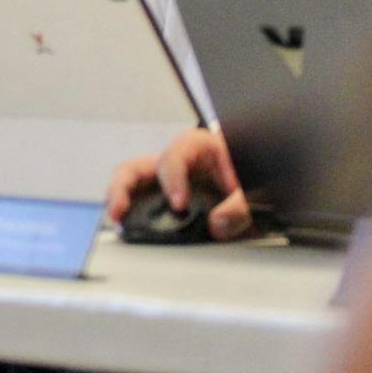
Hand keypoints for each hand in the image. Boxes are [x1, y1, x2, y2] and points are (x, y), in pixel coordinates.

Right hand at [105, 127, 252, 240]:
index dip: (172, 180)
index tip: (178, 203)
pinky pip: (138, 201)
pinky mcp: (162, 199)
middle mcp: (174, 162)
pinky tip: (127, 226)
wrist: (255, 181)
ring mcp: (164, 181)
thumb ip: (240, 205)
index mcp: (195, 147)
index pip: (173, 158)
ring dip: (118, 200)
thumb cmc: (248, 172)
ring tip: (116, 220)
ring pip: (129, 183)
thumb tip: (218, 223)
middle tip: (120, 210)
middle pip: (135, 168)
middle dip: (123, 188)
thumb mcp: (252, 186)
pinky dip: (129, 212)